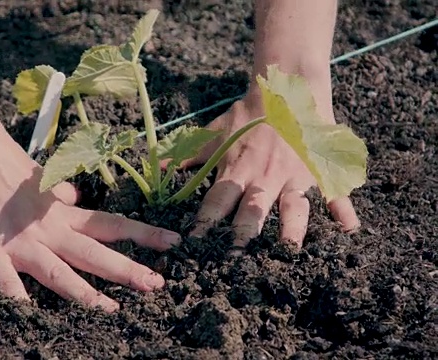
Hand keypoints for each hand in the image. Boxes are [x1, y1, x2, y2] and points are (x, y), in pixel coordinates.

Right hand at [0, 121, 180, 311]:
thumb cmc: (2, 158)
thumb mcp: (38, 176)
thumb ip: (57, 193)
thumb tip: (76, 198)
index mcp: (60, 212)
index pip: (109, 225)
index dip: (141, 235)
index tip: (172, 242)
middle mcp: (48, 229)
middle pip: (94, 253)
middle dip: (127, 270)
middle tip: (158, 285)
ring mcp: (20, 242)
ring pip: (58, 272)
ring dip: (85, 293)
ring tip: (112, 309)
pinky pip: (4, 279)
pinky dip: (15, 297)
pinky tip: (26, 314)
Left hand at [177, 86, 359, 250]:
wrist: (286, 87)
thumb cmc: (249, 114)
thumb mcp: (214, 133)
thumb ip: (189, 154)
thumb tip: (161, 167)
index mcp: (237, 170)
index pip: (216, 202)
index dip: (203, 224)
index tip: (193, 246)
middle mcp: (264, 177)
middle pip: (252, 211)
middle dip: (243, 235)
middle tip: (234, 260)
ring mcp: (294, 175)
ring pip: (293, 207)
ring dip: (291, 229)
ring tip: (289, 251)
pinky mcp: (318, 171)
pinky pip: (334, 192)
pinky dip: (344, 208)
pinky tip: (350, 228)